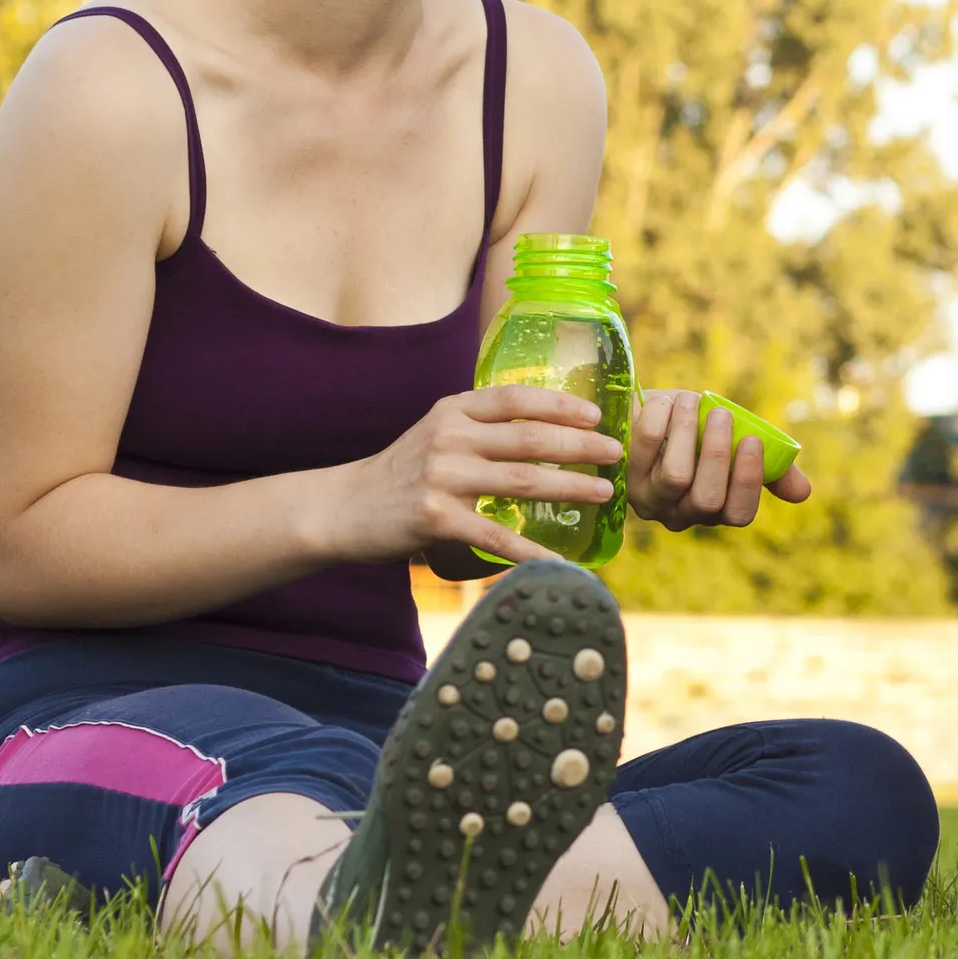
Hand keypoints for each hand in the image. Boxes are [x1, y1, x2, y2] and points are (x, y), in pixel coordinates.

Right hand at [326, 385, 623, 565]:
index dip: (560, 404)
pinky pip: (496, 537)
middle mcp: (449, 438)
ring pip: (522, 482)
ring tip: (603, 493)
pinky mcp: (435, 519)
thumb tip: (545, 429)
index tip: (596, 415)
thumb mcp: (436, 433)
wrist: (343, 508)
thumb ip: (479, 427)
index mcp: (453, 411)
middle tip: (615, 454)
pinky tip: (560, 560)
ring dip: (570, 488)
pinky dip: (532, 551)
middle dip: (580, 446)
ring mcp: (442, 478)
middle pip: (529, 438)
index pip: (515, 398)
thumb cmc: (401, 472)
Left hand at [626, 389, 812, 530]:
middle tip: (722, 413)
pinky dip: (658, 421)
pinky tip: (664, 402)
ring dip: (687, 433)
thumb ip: (770, 466)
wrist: (647, 410)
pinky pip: (643, 451)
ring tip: (692, 401)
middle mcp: (682, 515)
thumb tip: (803, 493)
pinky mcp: (623, 477)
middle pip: (707, 499)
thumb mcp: (737, 441)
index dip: (748, 480)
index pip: (739, 513)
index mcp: (717, 509)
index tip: (753, 440)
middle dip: (718, 453)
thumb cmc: (699, 428)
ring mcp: (650, 500)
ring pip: (675, 477)